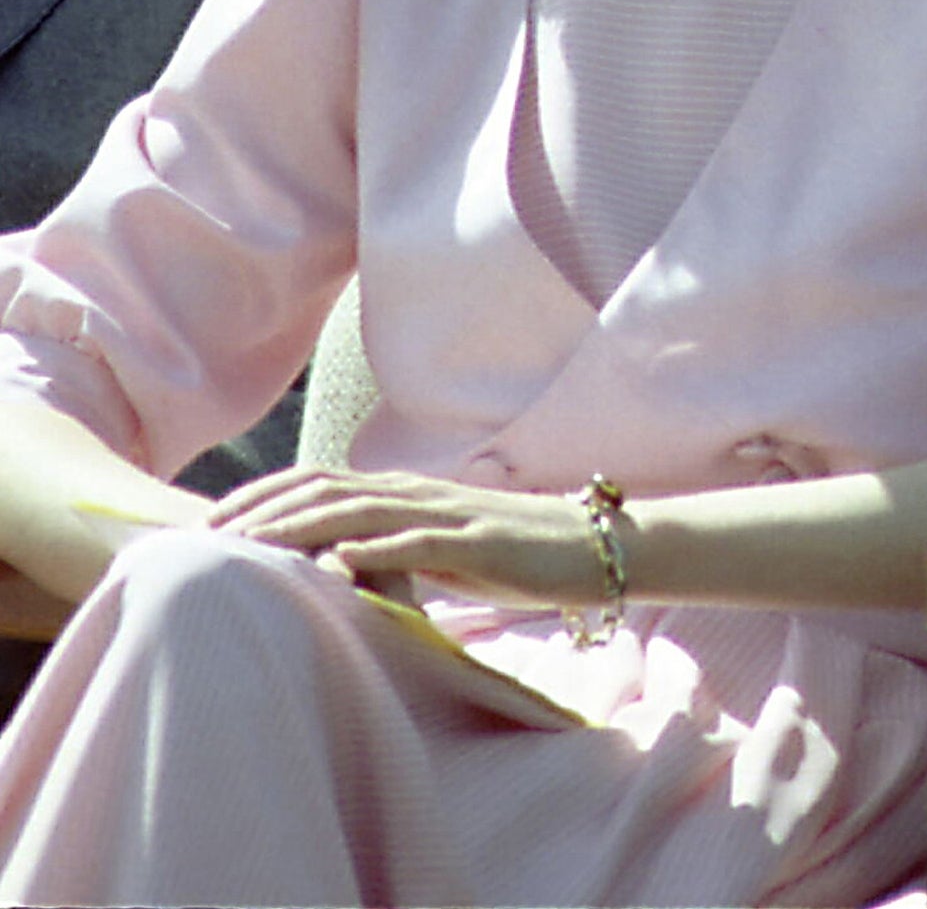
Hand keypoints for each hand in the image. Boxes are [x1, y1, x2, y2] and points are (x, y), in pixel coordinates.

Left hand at [207, 468, 609, 610]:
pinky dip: (372, 549)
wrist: (597, 547)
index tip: (213, 523)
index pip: (321, 481)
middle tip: (206, 535)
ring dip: (299, 526)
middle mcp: (421, 494)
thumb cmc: (520, 556)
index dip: (264, 496)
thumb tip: (338, 568)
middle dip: (262, 509)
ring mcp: (450, 515)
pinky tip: (335, 563)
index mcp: (410, 493)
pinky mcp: (478, 544)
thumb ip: (396, 549)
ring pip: (360, 510)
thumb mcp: (444, 550)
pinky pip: (417, 543)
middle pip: (326, 488)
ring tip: (250, 546)